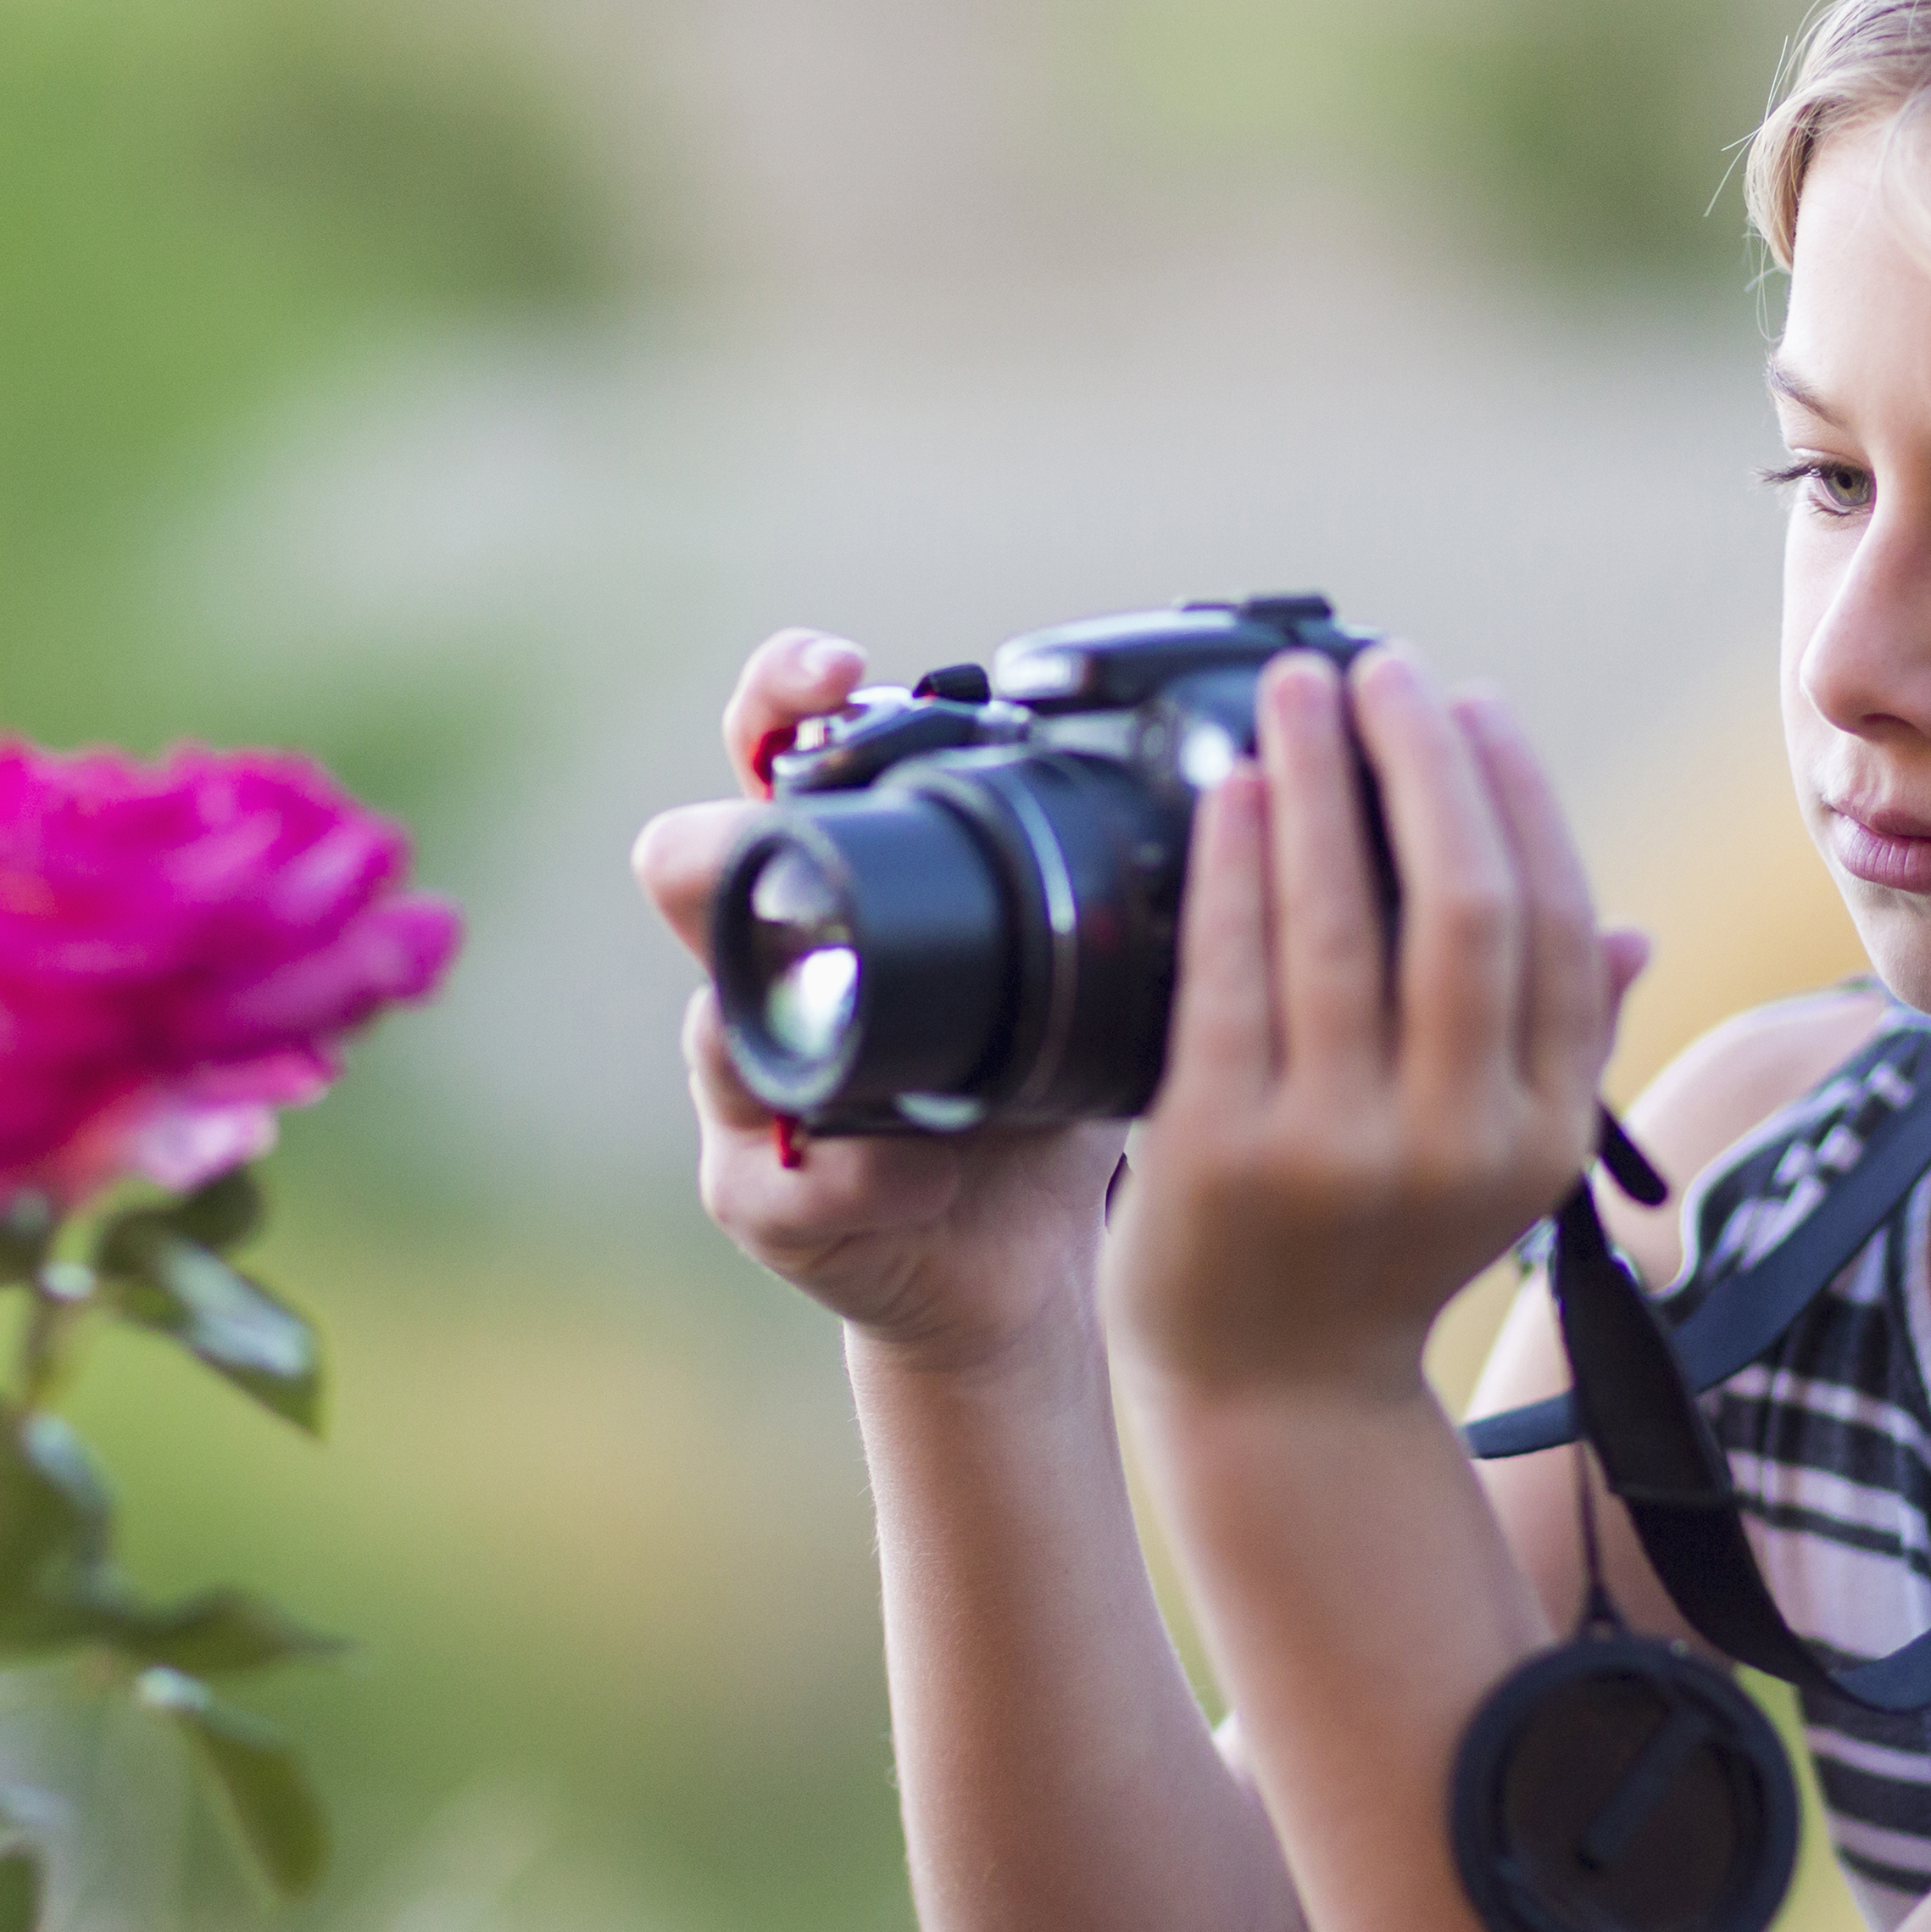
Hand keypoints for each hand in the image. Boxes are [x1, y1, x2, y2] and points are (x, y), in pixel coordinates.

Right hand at [633, 630, 1127, 1377]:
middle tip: (770, 831)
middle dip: (713, 846)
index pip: (774, 758)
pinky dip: (859, 1174)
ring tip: (874, 1061)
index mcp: (841, 893)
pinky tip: (926, 1175)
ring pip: (711, 1028)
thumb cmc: (1042, 1098)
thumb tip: (1243, 771)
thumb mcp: (1084, 977)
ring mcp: (749, 1086)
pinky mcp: (764, 1197)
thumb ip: (1118, 885)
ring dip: (781, 1031)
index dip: (782, 695)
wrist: (1017, 1264)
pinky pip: (777, 1178)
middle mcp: (770, 972)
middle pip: (687, 871)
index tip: (838, 667)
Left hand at [1105, 647, 1642, 1415]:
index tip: (1473, 705)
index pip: (1550, 921)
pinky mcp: (1222, 1153)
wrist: (1276, 1403)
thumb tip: (1625, 927)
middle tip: (1385, 670)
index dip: (1514, 795)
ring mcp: (1336, 1150)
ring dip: (1323, 779)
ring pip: (1345, 922)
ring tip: (1300, 691)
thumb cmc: (1377, 1260)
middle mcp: (1455, 1141)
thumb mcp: (1497, 1167)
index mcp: (1540, 1133)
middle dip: (1423, 761)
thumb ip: (1559, 1043)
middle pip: (1464, 904)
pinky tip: (1234, 788)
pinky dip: (1238, 863)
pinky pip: (1233, 973)